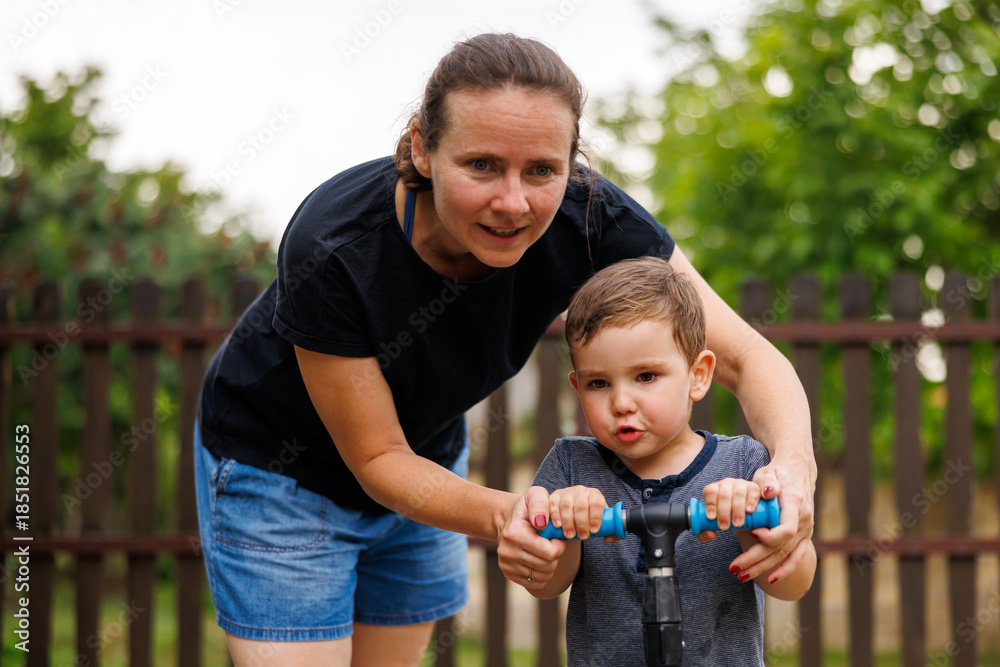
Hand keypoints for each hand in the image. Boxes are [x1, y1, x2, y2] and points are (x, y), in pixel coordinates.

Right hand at [496, 486, 565, 590]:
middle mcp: (507, 551)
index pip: (549, 553)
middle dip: (555, 555)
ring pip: (544, 576)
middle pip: (548, 566)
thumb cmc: (526, 508)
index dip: (560, 546)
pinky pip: (536, 583)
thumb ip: (540, 503)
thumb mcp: (535, 495)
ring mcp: (506, 564)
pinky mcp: (508, 573)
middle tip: (551, 543)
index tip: (556, 537)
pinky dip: (542, 574)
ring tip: (545, 550)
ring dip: (550, 565)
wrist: (507, 520)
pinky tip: (538, 559)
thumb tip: (541, 523)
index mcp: (514, 533)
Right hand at [546, 485, 616, 541]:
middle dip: (582, 523)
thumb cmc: (589, 517)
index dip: (596, 517)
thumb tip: (610, 538)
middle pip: (581, 504)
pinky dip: (555, 516)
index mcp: (594, 494)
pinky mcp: (555, 496)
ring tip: (570, 535)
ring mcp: (567, 493)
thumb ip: (609, 530)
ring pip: (567, 505)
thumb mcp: (600, 522)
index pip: (597, 502)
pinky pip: (554, 504)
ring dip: (568, 522)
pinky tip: (558, 526)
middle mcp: (581, 491)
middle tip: (583, 536)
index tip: (594, 531)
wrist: (574, 511)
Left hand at [697, 478, 762, 542]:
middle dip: (724, 512)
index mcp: (714, 489)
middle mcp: (726, 484)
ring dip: (737, 509)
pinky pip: (752, 491)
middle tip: (725, 526)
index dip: (710, 504)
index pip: (710, 492)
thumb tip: (711, 534)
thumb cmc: (727, 518)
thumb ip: (707, 532)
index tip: (711, 518)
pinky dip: (751, 501)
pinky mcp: (754, 487)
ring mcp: (741, 484)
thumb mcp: (715, 524)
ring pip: (738, 493)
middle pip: (724, 494)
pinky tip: (749, 511)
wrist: (745, 515)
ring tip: (737, 523)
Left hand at [729, 461, 814, 583]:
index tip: (751, 534)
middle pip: (781, 547)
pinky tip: (769, 580)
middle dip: (757, 559)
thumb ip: (767, 482)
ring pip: (785, 555)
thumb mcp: (769, 472)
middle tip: (735, 568)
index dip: (770, 537)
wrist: (798, 474)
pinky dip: (784, 570)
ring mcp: (806, 531)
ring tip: (742, 576)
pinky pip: (795, 558)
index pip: (787, 528)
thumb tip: (768, 492)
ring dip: (763, 568)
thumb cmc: (778, 474)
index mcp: (795, 504)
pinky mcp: (803, 538)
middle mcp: (804, 521)